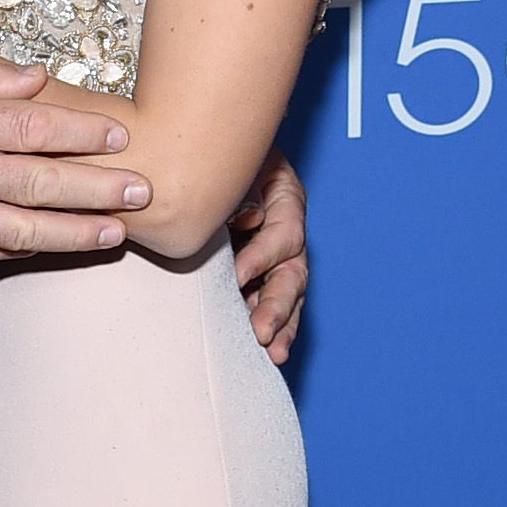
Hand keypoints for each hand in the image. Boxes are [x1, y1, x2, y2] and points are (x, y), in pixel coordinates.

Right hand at [0, 57, 152, 264]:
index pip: (36, 129)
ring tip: (117, 231)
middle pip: (43, 182)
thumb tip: (39, 78)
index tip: (120, 136)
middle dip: (99, 188)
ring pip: (27, 229)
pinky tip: (64, 246)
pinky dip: (34, 251)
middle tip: (141, 190)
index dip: (83, 133)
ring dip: (78, 232)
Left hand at [231, 150, 307, 363]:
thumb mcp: (239, 164)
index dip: (262, 256)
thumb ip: (243, 191)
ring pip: (287, 297)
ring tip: (271, 350)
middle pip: (291, 274)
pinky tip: (269, 350)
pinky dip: (273, 327)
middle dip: (276, 305)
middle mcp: (288, 235)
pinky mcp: (263, 276)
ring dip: (280, 325)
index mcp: (286, 203)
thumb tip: (248, 219)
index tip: (238, 276)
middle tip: (260, 330)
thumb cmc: (227, 159)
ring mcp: (278, 259)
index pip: (282, 235)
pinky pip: (273, 305)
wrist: (215, 155)